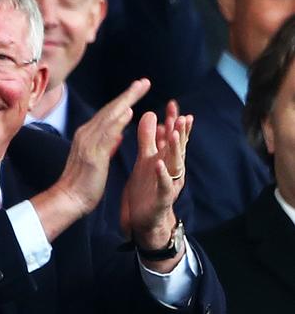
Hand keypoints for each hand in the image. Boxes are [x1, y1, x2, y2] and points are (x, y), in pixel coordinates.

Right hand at [31, 79, 149, 240]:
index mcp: (87, 136)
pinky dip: (117, 121)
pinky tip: (128, 112)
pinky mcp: (93, 155)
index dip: (123, 100)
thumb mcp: (97, 160)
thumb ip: (107, 146)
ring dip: (125, 101)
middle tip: (144, 82)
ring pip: (109, 117)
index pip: (108, 114)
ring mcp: (88, 143)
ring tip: (139, 88)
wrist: (68, 199)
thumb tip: (118, 135)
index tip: (138, 89)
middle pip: (110, 110)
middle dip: (128, 94)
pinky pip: (107, 134)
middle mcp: (86, 134)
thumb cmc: (82, 183)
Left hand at [119, 103, 192, 270]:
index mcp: (166, 159)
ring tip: (172, 134)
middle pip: (177, 148)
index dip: (173, 121)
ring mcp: (168, 183)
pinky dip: (162, 174)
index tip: (172, 104)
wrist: (143, 219)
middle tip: (181, 115)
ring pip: (175, 164)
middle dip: (179, 132)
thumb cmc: (146, 188)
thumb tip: (151, 114)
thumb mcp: (145, 160)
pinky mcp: (162, 198)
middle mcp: (171, 169)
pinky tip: (159, 163)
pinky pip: (164, 185)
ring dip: (174, 149)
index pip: (172, 137)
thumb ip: (148, 139)